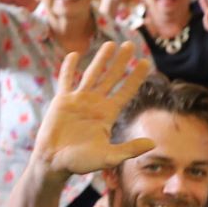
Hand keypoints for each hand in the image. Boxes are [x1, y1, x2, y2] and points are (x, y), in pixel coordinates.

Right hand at [30, 41, 154, 179]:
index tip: (146, 62)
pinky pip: (66, 80)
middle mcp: (95, 104)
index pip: (126, 91)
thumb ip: (130, 149)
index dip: (136, 77)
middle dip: (121, 62)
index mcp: (108, 115)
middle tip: (130, 44)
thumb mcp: (109, 156)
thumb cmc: (81, 162)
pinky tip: (74, 54)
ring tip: (110, 44)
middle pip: (111, 78)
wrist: (54, 163)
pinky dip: (69, 68)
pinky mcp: (62, 101)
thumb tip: (153, 143)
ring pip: (92, 74)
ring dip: (100, 59)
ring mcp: (78, 101)